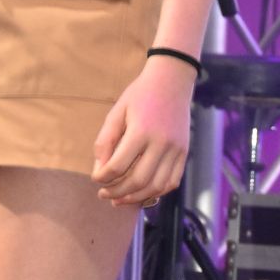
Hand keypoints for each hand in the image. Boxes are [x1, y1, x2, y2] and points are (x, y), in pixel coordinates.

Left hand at [91, 58, 194, 209]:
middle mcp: (161, 143)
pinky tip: (141, 192)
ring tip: (119, 199)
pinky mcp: (184, 152)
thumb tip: (99, 171)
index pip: (118, 165)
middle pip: (138, 180)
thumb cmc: (140, 95)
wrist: (172, 80)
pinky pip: (171, 182)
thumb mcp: (117, 112)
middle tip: (104, 194)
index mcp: (141, 131)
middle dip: (117, 192)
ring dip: (136, 198)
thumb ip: (106, 141)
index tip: (96, 179)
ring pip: (156, 186)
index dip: (103, 177)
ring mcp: (176, 149)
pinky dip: (156, 192)